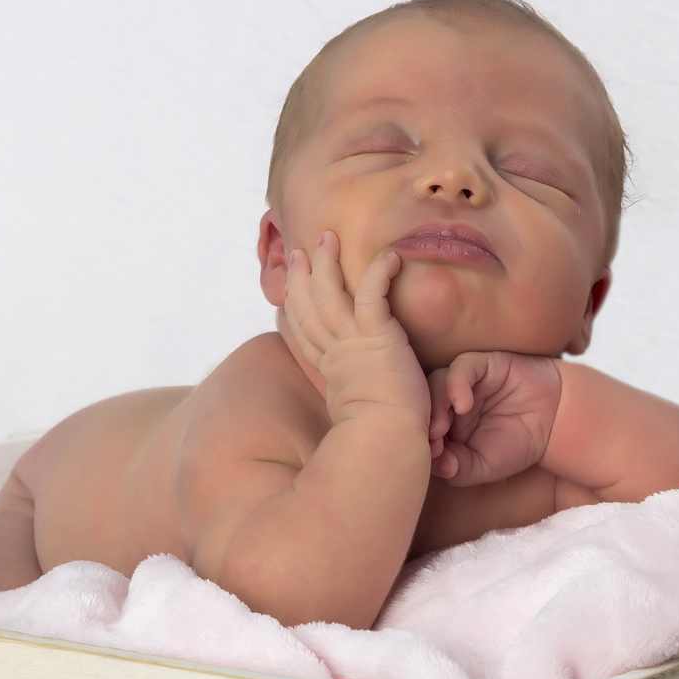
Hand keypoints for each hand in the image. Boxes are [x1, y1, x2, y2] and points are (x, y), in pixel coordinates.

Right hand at [284, 231, 428, 428]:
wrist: (385, 440)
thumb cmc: (379, 437)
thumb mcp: (358, 414)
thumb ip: (355, 402)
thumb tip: (355, 408)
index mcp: (329, 371)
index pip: (305, 333)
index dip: (295, 309)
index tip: (289, 291)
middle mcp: (335, 353)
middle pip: (308, 307)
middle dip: (302, 277)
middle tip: (298, 252)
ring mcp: (352, 343)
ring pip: (330, 294)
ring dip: (326, 264)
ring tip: (326, 238)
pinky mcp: (377, 337)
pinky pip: (373, 295)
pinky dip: (380, 273)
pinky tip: (390, 255)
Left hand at [427, 352, 560, 485]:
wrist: (555, 422)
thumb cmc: (517, 443)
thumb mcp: (486, 466)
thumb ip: (460, 469)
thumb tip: (437, 466)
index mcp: (443, 424)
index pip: (419, 427)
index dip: (418, 441)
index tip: (424, 458)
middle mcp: (448, 400)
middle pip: (422, 404)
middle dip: (422, 424)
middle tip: (430, 441)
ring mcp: (464, 381)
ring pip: (436, 383)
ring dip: (435, 405)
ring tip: (441, 428)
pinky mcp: (482, 364)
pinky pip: (462, 367)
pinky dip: (457, 384)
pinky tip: (463, 405)